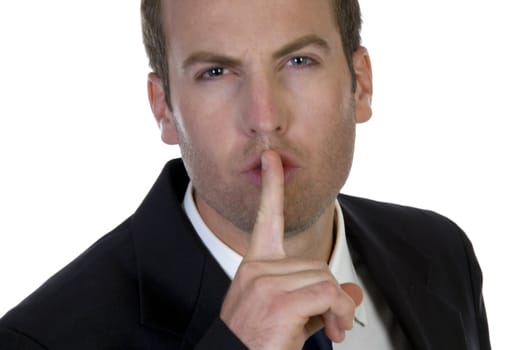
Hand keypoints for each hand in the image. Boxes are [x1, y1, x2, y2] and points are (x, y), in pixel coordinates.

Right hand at [220, 150, 362, 349]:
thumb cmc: (258, 342)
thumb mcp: (292, 315)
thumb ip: (321, 298)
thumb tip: (353, 291)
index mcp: (255, 267)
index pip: (265, 219)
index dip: (271, 187)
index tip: (272, 160)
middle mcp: (256, 270)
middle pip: (316, 263)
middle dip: (332, 295)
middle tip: (332, 322)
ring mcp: (265, 284)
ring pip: (326, 278)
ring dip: (338, 308)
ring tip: (331, 329)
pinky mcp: (279, 301)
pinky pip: (329, 294)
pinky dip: (339, 313)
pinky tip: (332, 330)